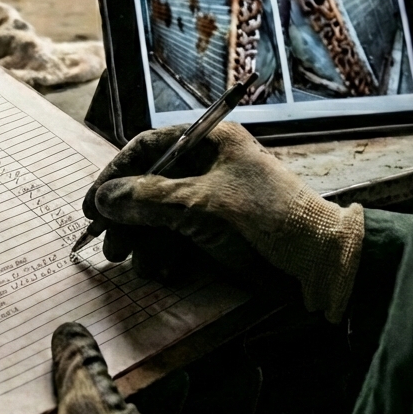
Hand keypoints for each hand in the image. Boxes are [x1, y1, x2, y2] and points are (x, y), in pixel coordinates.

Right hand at [83, 123, 363, 322]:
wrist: (318, 262)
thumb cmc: (265, 218)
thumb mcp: (200, 205)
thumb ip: (148, 200)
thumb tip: (105, 200)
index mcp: (210, 141)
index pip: (148, 148)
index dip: (116, 176)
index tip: (94, 205)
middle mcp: (209, 165)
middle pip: (150, 186)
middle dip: (128, 218)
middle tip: (110, 248)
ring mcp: (213, 200)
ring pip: (161, 217)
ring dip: (144, 242)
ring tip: (137, 265)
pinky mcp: (218, 231)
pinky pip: (179, 238)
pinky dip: (166, 255)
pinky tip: (164, 272)